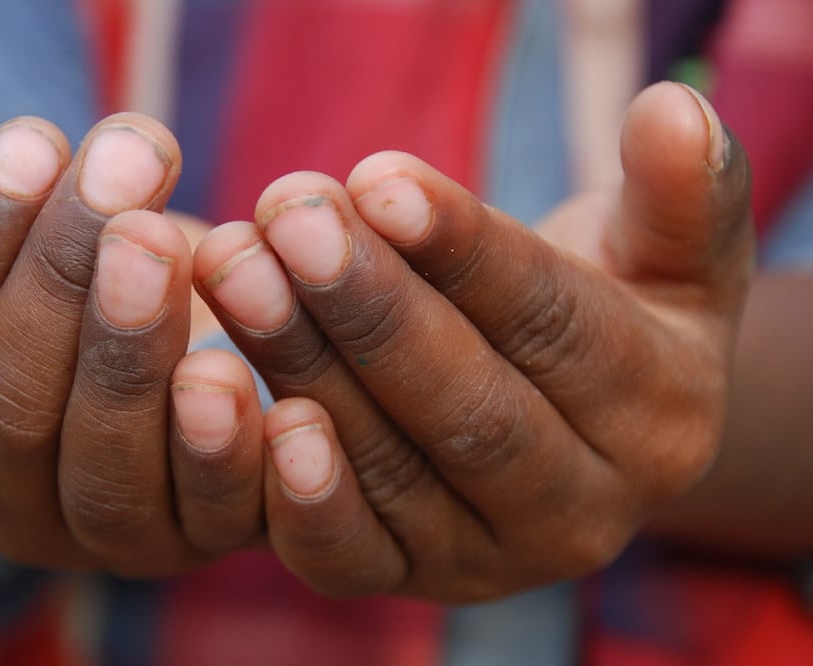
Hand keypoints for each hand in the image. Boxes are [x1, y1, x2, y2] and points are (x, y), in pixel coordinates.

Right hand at [0, 114, 266, 574]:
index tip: (31, 143)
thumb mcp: (10, 232)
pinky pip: (213, 513)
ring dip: (131, 347)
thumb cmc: (84, 274)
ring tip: (160, 239)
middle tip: (121, 166)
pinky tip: (241, 365)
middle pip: (8, 410)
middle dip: (60, 276)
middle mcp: (10, 508)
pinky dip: (226, 446)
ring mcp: (109, 539)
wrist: (204, 329)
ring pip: (104, 469)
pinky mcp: (206, 537)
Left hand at [193, 82, 752, 600]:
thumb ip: (680, 190)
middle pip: (468, 409)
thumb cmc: (607, 310)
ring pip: (390, 469)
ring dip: (301, 363)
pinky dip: (288, 489)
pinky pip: (341, 553)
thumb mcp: (668, 248)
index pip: (556, 325)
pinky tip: (225, 399)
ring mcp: (486, 561)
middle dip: (370, 308)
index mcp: (659, 418)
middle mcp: (581, 512)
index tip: (377, 179)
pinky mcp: (404, 579)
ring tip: (236, 268)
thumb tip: (673, 112)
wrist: (562, 415)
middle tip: (290, 217)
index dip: (465, 250)